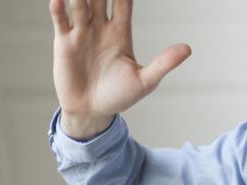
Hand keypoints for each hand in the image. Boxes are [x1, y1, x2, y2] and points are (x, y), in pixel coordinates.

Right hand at [49, 0, 190, 137]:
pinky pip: (61, 20)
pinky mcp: (63, 43)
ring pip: (80, 5)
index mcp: (121, 33)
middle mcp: (100, 28)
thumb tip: (188, 48)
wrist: (93, 111)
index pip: (122, 3)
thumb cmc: (120, 96)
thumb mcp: (145, 81)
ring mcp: (81, 34)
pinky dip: (59, 9)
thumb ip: (164, 63)